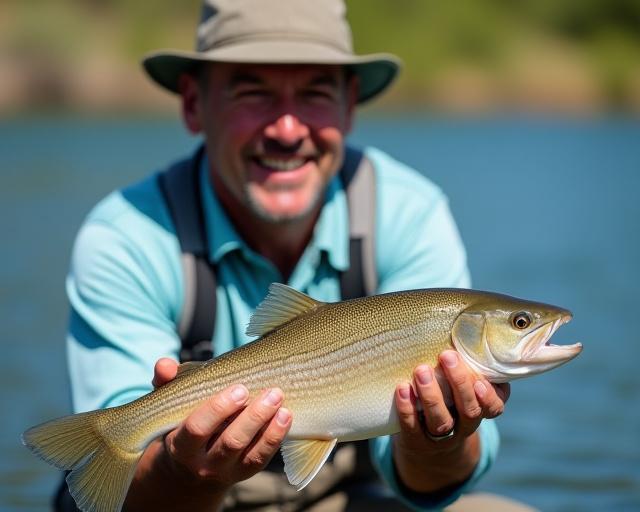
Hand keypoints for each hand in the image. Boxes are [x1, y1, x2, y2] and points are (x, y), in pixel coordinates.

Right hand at [125, 358, 291, 510]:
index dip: (219, 409)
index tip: (240, 388)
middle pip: (230, 442)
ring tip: (280, 399)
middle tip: (271, 392)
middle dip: (252, 417)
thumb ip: (166, 383)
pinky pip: (261, 459)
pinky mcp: (243, 473)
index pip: (197, 429)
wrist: (187, 470)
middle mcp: (202, 464)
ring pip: (249, 454)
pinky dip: (275, 437)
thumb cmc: (181, 423)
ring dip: (268, 426)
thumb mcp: (170, 405)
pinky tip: (285, 416)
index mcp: (181, 445)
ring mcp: (225, 472)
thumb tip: (164, 364)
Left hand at [392, 350, 509, 493]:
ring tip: (421, 370)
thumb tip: (462, 331)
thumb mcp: (464, 386)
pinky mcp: (417, 441)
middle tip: (446, 355)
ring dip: (432, 395)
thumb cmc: (450, 400)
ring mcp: (441, 437)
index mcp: (481, 411)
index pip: (493, 408)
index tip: (480, 381)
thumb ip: (469, 366)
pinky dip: (407, 408)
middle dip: (459, 383)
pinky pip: (413, 428)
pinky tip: (402, 388)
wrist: (429, 446)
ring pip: (441, 421)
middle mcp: (464, 426)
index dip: (489, 398)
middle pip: (468, 411)